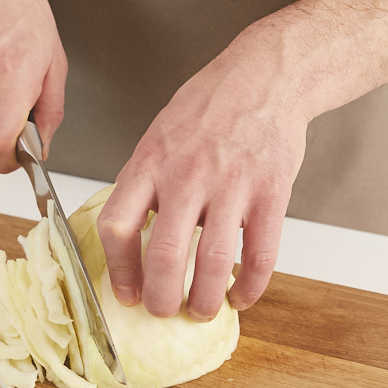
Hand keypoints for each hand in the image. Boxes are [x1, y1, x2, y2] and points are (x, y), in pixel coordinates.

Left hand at [97, 31, 309, 321]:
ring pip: (212, 262)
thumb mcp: (159, 135)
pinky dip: (250, 286)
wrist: (266, 76)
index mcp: (150, 163)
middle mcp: (186, 176)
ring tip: (201, 311)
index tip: (126, 293)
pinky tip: (241, 296)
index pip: (117, 226)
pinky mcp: (270, 192)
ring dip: (204, 300)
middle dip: (161, 298)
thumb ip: (144, 182)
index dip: (119, 271)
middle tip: (163, 311)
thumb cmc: (210, 105)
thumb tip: (129, 234)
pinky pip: (259, 254)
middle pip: (162, 255)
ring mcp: (231, 185)